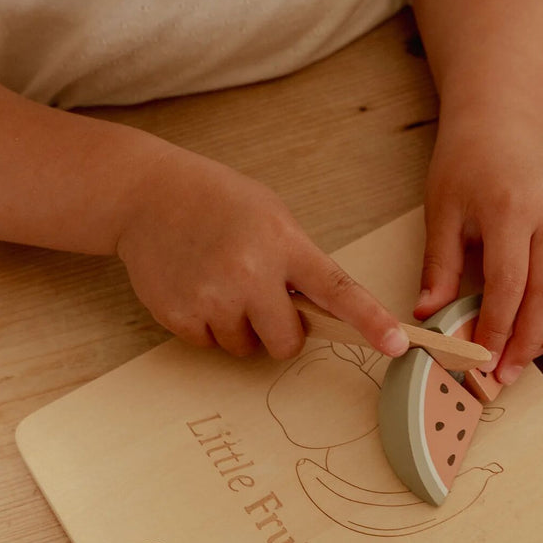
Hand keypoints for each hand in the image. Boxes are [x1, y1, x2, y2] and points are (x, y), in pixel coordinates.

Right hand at [116, 148, 408, 359]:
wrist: (144, 194)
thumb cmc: (219, 204)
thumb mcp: (273, 217)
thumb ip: (302, 264)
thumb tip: (329, 316)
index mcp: (283, 243)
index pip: (338, 291)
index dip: (371, 321)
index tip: (398, 344)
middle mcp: (249, 273)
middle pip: (287, 342)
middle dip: (280, 330)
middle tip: (259, 296)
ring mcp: (212, 297)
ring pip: (247, 348)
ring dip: (240, 326)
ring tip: (219, 282)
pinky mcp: (179, 315)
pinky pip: (210, 345)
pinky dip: (206, 325)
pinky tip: (195, 287)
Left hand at [415, 119, 542, 383]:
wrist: (501, 131)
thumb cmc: (468, 169)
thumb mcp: (441, 213)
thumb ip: (438, 267)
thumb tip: (428, 316)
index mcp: (512, 209)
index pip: (509, 285)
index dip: (497, 330)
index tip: (483, 359)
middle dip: (525, 344)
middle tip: (505, 374)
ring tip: (528, 354)